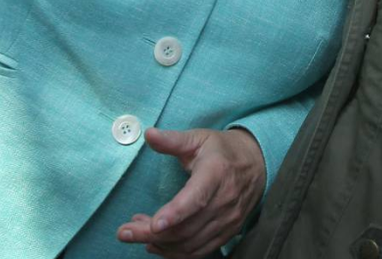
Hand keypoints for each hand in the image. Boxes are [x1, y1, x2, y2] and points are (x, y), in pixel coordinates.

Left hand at [117, 127, 265, 257]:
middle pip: (187, 227)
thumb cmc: (222, 150)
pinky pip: (199, 251)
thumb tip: (148, 133)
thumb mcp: (198, 138)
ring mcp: (228, 220)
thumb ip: (172, 140)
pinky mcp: (227, 233)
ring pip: (190, 243)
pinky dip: (175, 252)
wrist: (257, 163)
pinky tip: (156, 243)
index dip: (175, 213)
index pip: (197, 197)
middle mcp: (225, 200)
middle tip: (124, 232)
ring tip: (136, 232)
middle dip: (151, 233)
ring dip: (160, 244)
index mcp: (217, 172)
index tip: (153, 224)